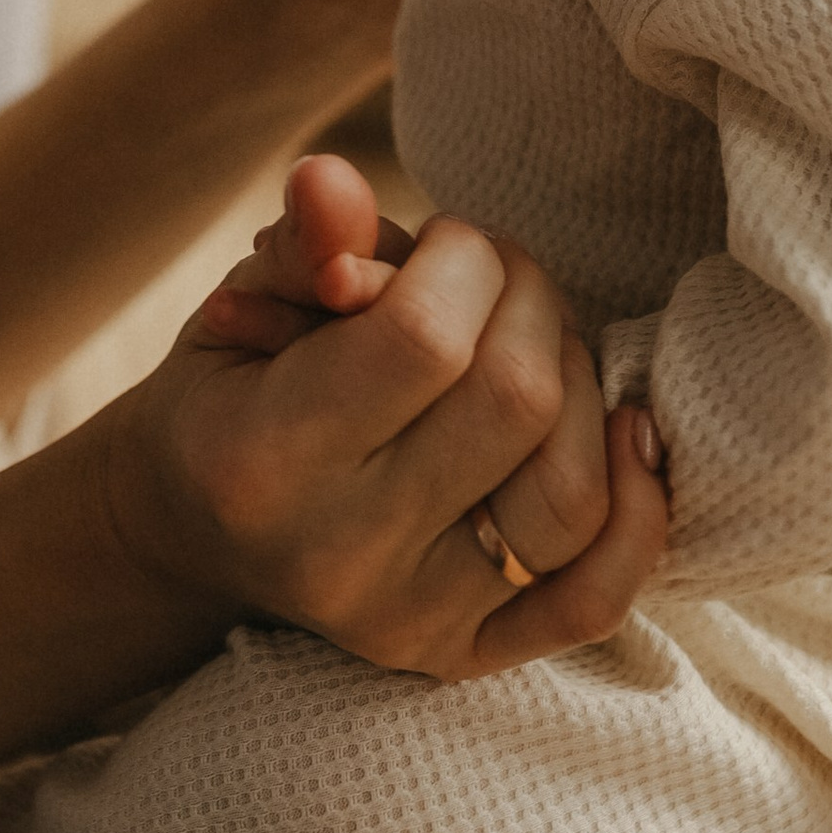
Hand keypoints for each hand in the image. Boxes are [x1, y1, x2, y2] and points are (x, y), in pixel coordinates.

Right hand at [115, 153, 666, 680]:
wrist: (195, 531)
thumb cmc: (234, 388)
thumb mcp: (246, 298)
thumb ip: (304, 241)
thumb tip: (334, 180)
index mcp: (262, 458)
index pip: (425, 338)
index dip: (463, 259)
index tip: (442, 244)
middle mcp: (339, 556)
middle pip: (516, 401)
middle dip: (528, 300)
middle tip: (491, 280)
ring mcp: (410, 618)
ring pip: (570, 492)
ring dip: (579, 384)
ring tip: (531, 346)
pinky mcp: (464, 652)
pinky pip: (596, 595)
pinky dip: (636, 506)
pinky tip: (622, 432)